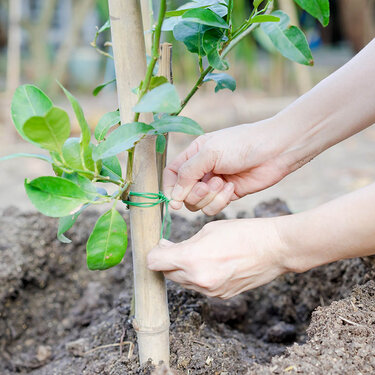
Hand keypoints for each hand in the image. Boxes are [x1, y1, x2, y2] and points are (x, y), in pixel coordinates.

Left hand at [147, 218, 287, 298]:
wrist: (274, 248)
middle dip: (167, 261)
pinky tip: (211, 262)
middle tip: (173, 246)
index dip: (154, 253)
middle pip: (167, 274)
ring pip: (182, 282)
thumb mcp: (208, 230)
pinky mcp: (221, 296)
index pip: (154, 263)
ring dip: (182, 269)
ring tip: (195, 253)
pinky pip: (199, 286)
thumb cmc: (243, 232)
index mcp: (191, 259)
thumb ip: (184, 243)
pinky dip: (198, 276)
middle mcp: (198, 280)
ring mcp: (210, 291)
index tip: (159, 246)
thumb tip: (167, 249)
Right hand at [164, 119, 292, 214]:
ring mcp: (214, 184)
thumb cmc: (241, 144)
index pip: (172, 174)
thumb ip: (188, 173)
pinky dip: (221, 201)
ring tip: (223, 183)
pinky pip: (214, 207)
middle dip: (194, 193)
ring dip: (209, 197)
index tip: (174, 201)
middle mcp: (202, 170)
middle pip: (183, 193)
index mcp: (194, 154)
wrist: (274, 150)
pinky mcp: (228, 195)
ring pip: (198, 203)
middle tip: (207, 186)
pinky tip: (232, 188)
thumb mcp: (209, 153)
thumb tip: (174, 197)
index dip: (169, 188)